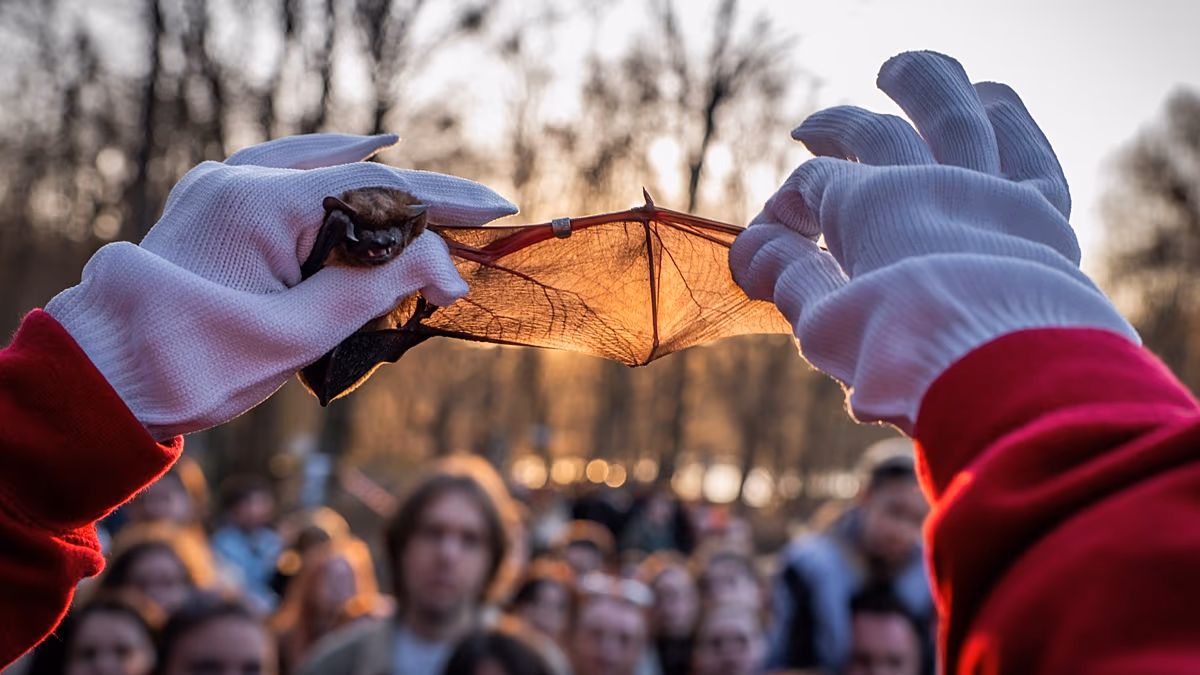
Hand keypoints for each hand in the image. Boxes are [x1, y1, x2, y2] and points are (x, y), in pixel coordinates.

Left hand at [46, 133, 516, 440]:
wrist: (101, 381)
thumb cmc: (191, 366)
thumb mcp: (296, 335)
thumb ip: (374, 292)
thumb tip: (446, 268)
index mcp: (259, 204)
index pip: (376, 192)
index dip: (444, 203)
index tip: (498, 211)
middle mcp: (239, 180)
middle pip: (356, 176)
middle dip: (421, 199)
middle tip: (479, 216)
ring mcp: (222, 187)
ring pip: (322, 166)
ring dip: (382, 185)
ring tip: (436, 198)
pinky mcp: (214, 205)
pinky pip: (287, 173)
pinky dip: (332, 173)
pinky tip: (360, 160)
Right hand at [730, 51, 1136, 432]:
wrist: (1005, 378)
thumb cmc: (903, 357)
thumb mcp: (826, 323)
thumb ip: (787, 276)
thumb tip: (748, 247)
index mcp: (869, 207)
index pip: (815, 186)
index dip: (786, 205)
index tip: (771, 237)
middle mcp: (930, 182)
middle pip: (875, 133)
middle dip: (836, 128)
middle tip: (809, 130)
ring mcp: (991, 191)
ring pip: (956, 116)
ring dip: (925, 85)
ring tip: (900, 69)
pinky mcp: (1045, 214)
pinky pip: (1031, 151)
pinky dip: (1010, 119)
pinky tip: (991, 98)